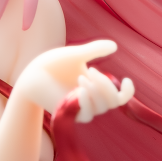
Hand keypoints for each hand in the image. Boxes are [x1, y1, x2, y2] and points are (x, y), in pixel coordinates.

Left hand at [12, 39, 133, 122]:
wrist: (33, 74)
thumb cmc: (53, 64)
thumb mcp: (77, 54)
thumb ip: (95, 50)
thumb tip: (114, 46)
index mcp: (96, 87)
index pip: (119, 98)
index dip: (128, 92)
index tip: (126, 80)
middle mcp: (91, 100)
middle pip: (113, 102)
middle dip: (107, 86)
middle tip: (91, 71)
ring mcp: (82, 108)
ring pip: (103, 107)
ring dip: (97, 91)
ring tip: (82, 77)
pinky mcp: (71, 114)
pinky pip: (88, 114)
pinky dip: (87, 101)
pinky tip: (80, 89)